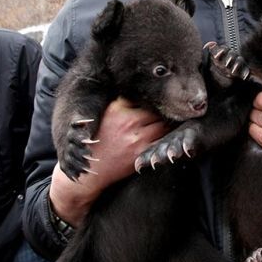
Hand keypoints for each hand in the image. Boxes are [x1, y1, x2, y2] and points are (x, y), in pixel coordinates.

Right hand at [49, 97, 170, 225]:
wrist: (91, 167)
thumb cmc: (98, 140)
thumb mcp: (105, 115)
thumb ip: (122, 103)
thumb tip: (138, 93)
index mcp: (118, 109)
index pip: (144, 98)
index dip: (152, 100)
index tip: (157, 102)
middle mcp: (129, 122)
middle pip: (156, 111)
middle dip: (162, 112)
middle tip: (169, 114)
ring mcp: (137, 138)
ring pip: (163, 125)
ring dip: (167, 124)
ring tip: (170, 124)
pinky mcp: (142, 153)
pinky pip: (162, 142)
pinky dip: (167, 139)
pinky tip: (168, 137)